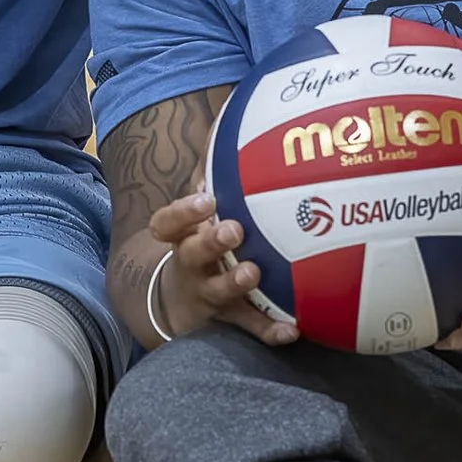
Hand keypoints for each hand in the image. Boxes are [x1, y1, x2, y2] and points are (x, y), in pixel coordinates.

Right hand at [142, 192, 298, 347]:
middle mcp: (190, 264)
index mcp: (181, 236)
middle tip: (234, 230)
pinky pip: (248, 326)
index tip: (206, 197)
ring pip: (217, 290)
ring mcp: (207, 293)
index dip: (184, 211)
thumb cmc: (200, 242)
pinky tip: (292, 329)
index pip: (169, 222)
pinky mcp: (227, 317)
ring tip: (252, 273)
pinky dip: (269, 330)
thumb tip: (230, 131)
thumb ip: (213, 181)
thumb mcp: (197, 217)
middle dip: (211, 241)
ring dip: (234, 282)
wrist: (178, 301)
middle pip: (192, 253)